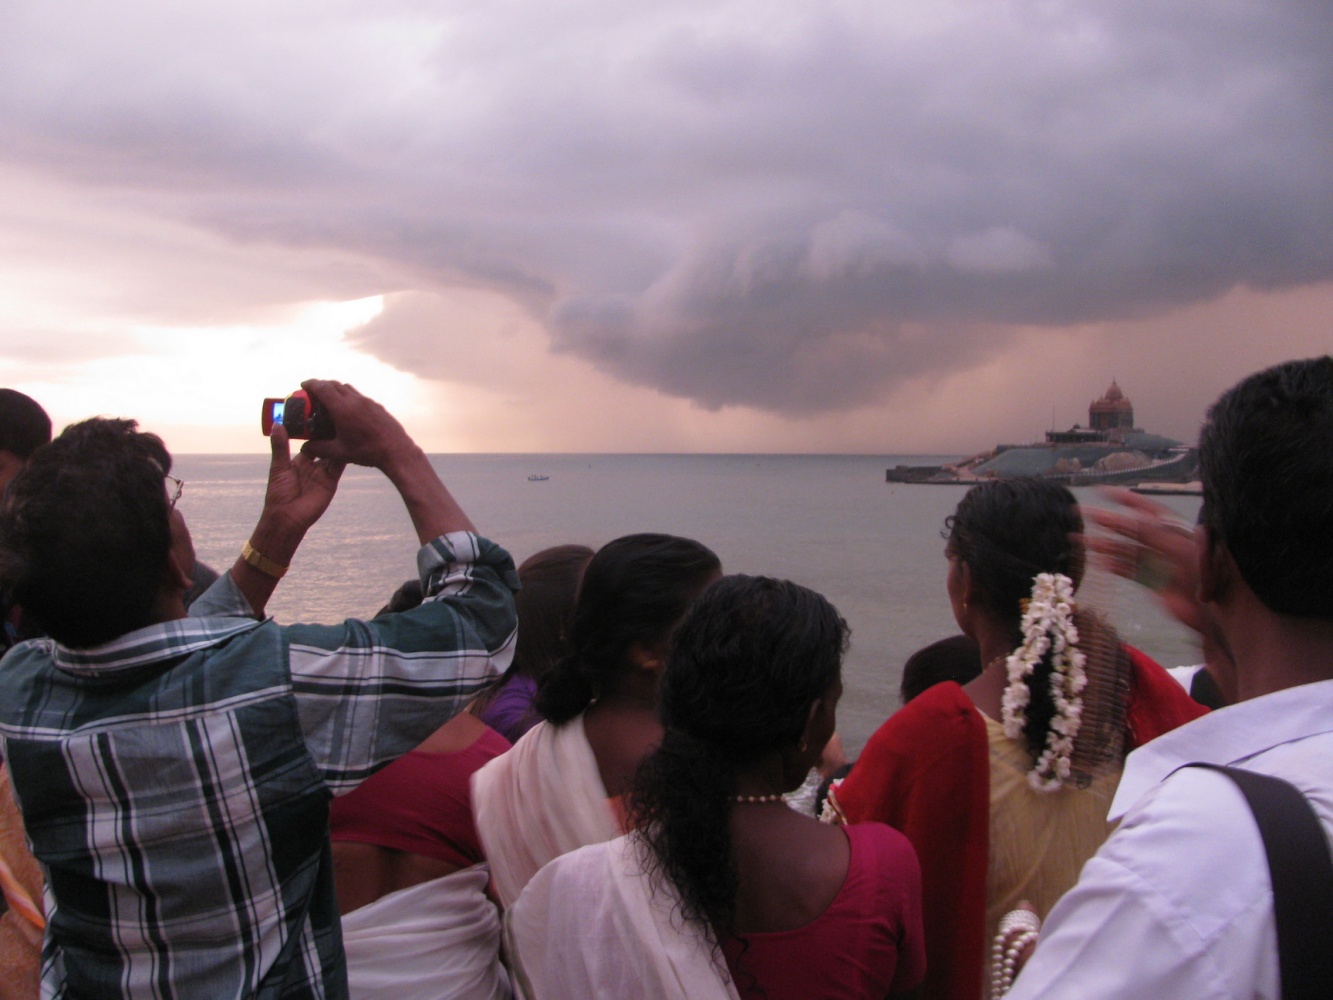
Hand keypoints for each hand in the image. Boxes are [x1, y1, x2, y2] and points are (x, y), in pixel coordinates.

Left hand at [261, 424, 345, 533]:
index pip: (310, 442)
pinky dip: (344, 456)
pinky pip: (339, 466)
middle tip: (337, 419)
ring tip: (346, 427)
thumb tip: (277, 424)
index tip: (319, 417)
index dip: (315, 432)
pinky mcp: (331, 481)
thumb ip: (280, 446)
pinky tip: (349, 443)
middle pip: (325, 447)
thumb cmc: (278, 493)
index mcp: (300, 461)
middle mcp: (313, 465)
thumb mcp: (278, 466)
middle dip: (330, 436)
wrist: (288, 517)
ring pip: (333, 454)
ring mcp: (324, 473)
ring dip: (338, 443)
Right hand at [296, 379, 415, 470]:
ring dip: (336, 389)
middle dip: (321, 385)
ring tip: (329, 399)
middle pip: (334, 384)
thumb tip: (305, 448)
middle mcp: (355, 400)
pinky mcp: (377, 406)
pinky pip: (359, 396)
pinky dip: (349, 397)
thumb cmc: (368, 452)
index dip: (310, 384)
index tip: (303, 385)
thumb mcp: (339, 453)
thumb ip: (319, 449)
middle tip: (313, 392)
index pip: (322, 388)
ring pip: (348, 388)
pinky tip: (348, 410)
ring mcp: (368, 402)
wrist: (396, 450)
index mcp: (342, 409)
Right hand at [1080, 488, 1203, 633]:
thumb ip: (1155, 534)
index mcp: (1175, 530)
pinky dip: (1113, 566)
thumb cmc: (1205, 575)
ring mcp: (1158, 563)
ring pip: (1126, 550)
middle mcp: (1165, 543)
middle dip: (1108, 520)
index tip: (1102, 491)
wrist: (1215, 612)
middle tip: (1084, 513)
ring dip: (1104, 544)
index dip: (1125, 499)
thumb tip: (1131, 518)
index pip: (1147, 509)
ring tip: (1080, 539)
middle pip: (1132, 528)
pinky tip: (1098, 562)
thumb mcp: (1181, 549)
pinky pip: (1129, 571)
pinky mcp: (1153, 583)